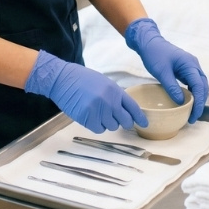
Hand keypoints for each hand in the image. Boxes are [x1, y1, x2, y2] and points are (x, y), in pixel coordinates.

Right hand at [25, 51, 146, 132]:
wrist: (62, 79)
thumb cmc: (82, 79)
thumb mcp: (104, 82)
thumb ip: (115, 95)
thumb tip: (124, 110)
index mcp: (116, 90)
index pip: (133, 107)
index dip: (140, 117)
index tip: (145, 124)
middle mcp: (110, 101)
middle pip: (125, 121)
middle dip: (123, 122)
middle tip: (116, 119)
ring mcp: (99, 111)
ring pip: (112, 127)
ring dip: (107, 122)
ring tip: (96, 111)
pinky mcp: (88, 119)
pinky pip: (99, 129)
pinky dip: (96, 125)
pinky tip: (89, 116)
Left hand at [125, 18, 208, 122]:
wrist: (149, 42)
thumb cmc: (154, 54)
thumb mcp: (161, 72)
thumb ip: (171, 87)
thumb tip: (181, 102)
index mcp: (190, 65)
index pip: (199, 86)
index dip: (199, 102)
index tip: (194, 115)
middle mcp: (194, 65)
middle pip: (203, 87)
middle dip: (200, 103)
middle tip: (193, 118)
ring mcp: (191, 67)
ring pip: (200, 85)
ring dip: (198, 98)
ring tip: (191, 112)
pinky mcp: (185, 69)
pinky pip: (193, 83)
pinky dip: (193, 93)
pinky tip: (187, 102)